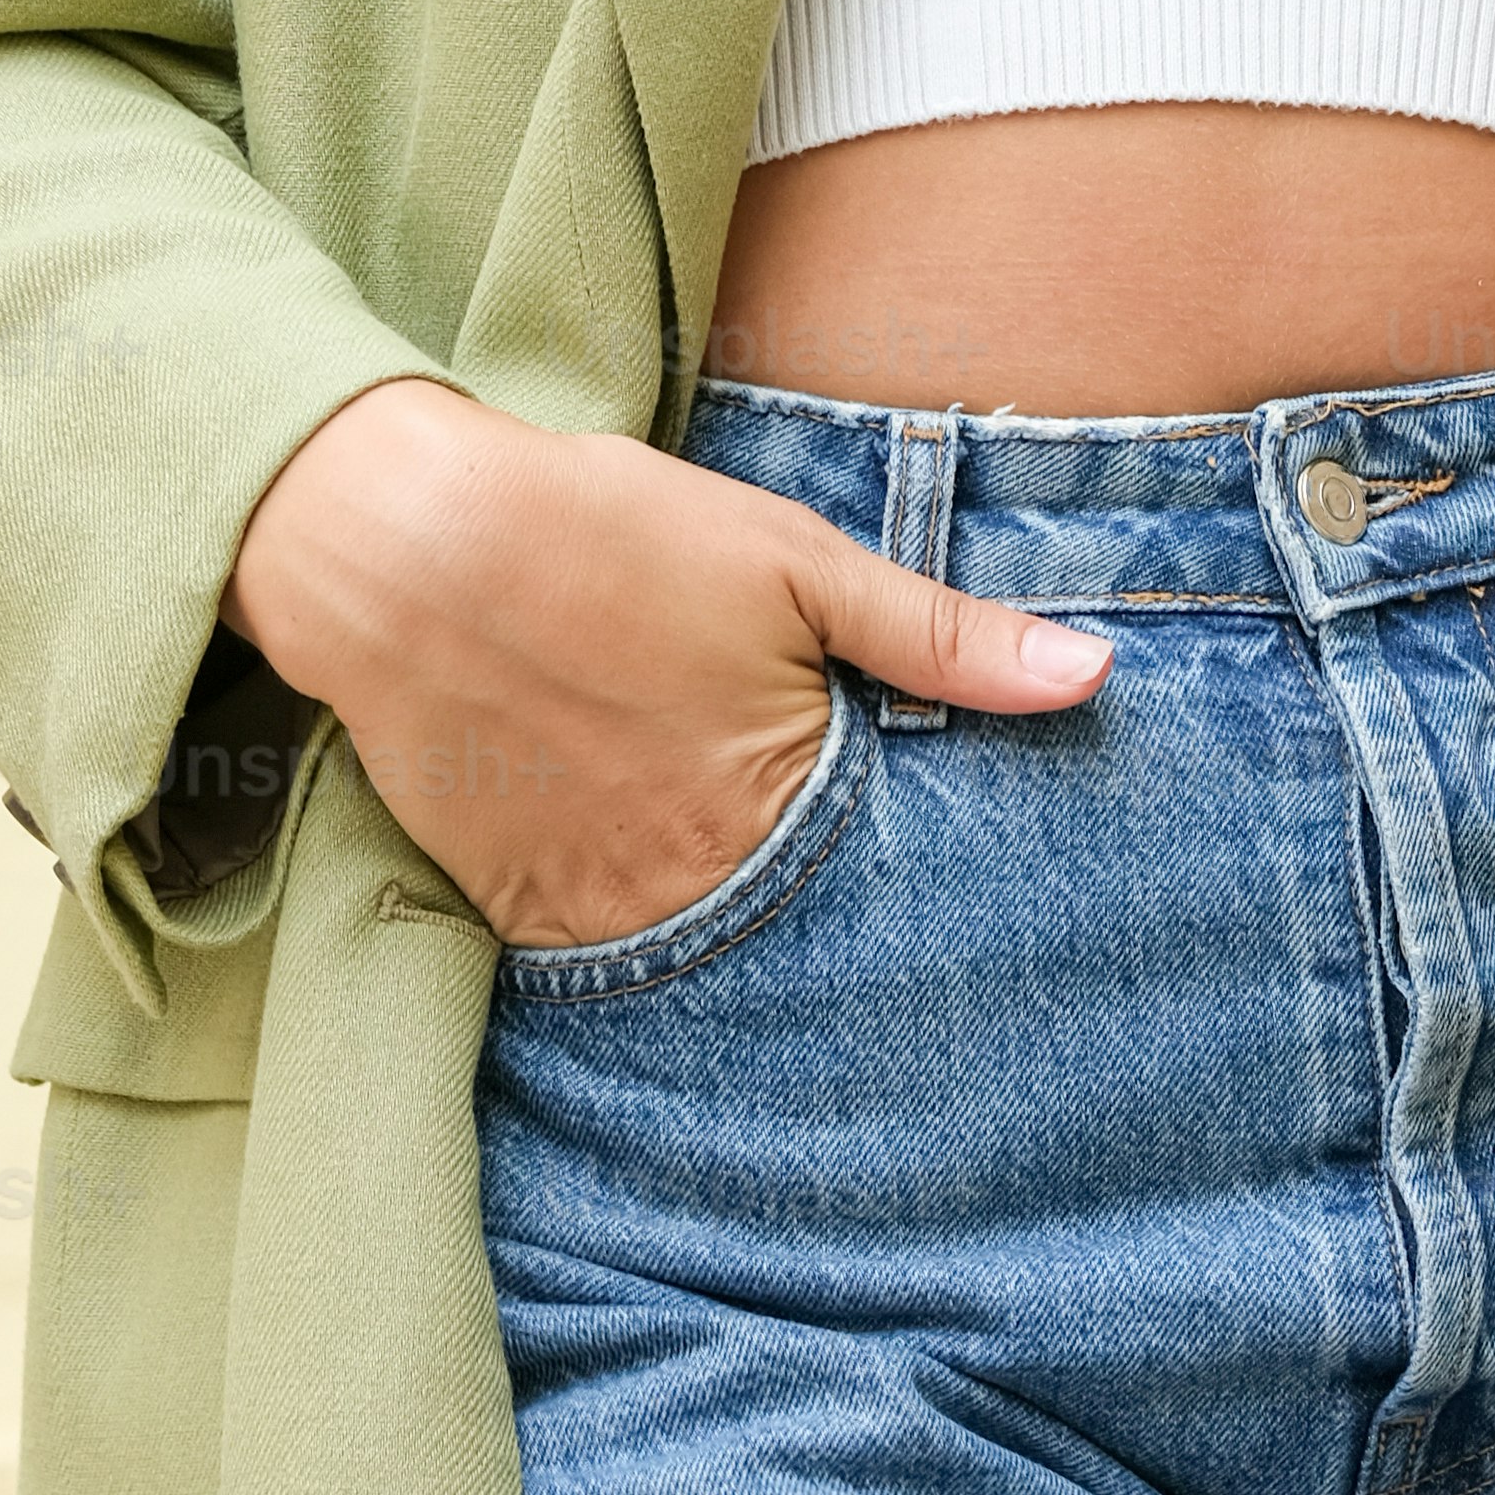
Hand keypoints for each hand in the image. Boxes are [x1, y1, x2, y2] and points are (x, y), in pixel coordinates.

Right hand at [221, 378, 1115, 946]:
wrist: (400, 547)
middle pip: (795, 939)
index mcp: (781, 798)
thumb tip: (1094, 676)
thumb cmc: (606, 532)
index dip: (908, 881)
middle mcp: (694, 877)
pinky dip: (630, 932)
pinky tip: (645, 885)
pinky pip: (595, 961)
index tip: (940, 897)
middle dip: (828, 933)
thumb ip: (943, 637)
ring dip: (731, 941)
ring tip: (753, 919)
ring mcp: (596, 903)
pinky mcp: (512, 905)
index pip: (885, 884)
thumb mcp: (794, 561)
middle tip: (849, 919)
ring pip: (698, 961)